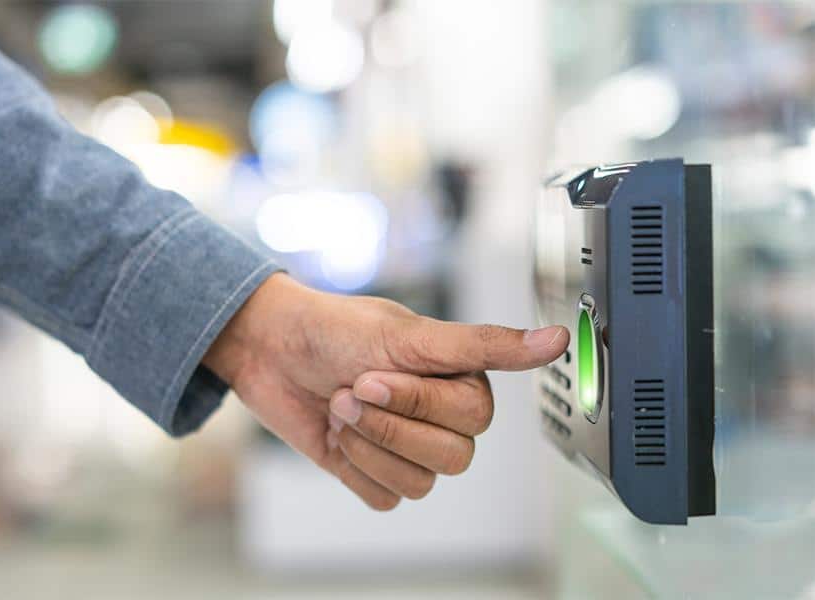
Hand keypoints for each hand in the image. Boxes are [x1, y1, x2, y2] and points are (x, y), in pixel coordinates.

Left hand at [203, 274, 567, 509]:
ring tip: (340, 406)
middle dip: (390, 426)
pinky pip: (385, 497)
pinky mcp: (375, 473)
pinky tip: (336, 435)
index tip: (374, 374)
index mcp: (461, 380)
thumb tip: (556, 340)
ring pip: (420, 483)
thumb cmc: (335, 329)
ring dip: (368, 445)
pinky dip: (354, 468)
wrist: (270, 349)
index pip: (472, 419)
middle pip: (453, 458)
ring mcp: (408, 448)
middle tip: (352, 390)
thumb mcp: (411, 334)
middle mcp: (441, 417)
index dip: (418, 404)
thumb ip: (485, 344)